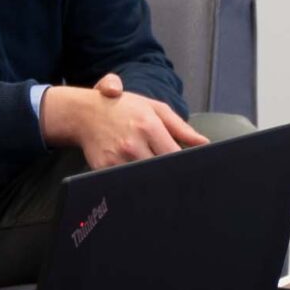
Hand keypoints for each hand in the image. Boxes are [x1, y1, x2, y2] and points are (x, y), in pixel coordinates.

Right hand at [42, 75, 208, 169]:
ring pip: (144, 178)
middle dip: (169, 173)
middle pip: (161, 170)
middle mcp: (133, 143)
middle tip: (173, 174)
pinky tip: (137, 176)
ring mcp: (117, 158)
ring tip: (155, 174)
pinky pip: (126, 181)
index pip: (174, 155)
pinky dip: (134, 181)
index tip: (189, 169)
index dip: (184, 165)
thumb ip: (180, 127)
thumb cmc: (123, 108)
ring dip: (152, 178)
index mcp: (148, 125)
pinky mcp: (104, 168)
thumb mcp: (154, 108)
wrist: (85, 112)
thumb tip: (204, 143)